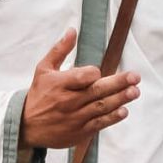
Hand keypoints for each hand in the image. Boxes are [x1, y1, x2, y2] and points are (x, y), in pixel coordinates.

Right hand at [19, 28, 138, 149]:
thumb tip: (72, 30)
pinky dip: (112, 118)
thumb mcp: (43, 69)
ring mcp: (75, 117)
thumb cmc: (39, 94)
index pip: (82, 76)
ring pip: (101, 107)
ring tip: (134, 92)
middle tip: (135, 77)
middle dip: (118, 83)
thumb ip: (60, 50)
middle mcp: (68, 101)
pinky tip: (124, 111)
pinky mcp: (80, 131)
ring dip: (120, 99)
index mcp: (59, 84)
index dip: (93, 73)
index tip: (97, 73)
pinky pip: (99, 124)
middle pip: (97, 91)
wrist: (27, 127)